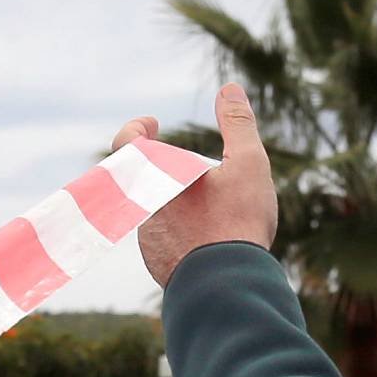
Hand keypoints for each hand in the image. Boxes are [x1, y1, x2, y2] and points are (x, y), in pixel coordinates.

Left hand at [113, 82, 278, 286]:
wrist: (229, 287)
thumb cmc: (238, 222)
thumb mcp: (249, 165)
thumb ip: (238, 125)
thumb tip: (230, 89)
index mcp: (155, 175)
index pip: (127, 141)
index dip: (137, 128)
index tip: (152, 125)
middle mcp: (142, 205)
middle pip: (149, 178)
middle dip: (172, 171)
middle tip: (196, 170)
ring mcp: (148, 238)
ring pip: (158, 212)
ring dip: (179, 207)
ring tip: (214, 212)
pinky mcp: (159, 264)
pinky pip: (166, 243)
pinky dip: (184, 237)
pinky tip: (211, 243)